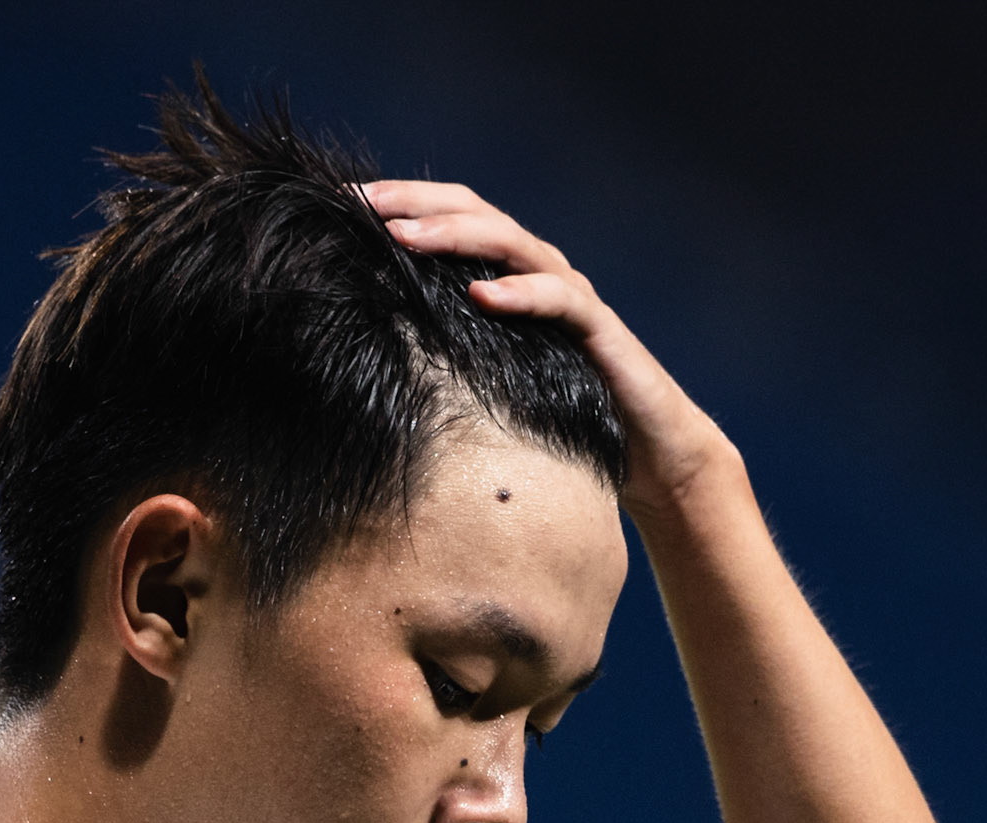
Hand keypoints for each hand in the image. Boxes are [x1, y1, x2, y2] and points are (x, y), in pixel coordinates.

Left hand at [362, 180, 734, 518]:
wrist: (646, 454)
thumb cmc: (557, 423)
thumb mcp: (483, 386)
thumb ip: (442, 360)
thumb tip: (365, 360)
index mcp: (505, 280)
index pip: (449, 221)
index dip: (399, 206)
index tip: (340, 207)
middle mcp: (536, 275)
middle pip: (475, 214)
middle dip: (415, 204)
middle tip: (361, 205)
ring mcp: (570, 297)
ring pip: (512, 243)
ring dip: (456, 236)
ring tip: (406, 237)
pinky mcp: (599, 331)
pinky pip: (561, 300)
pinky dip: (521, 293)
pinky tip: (482, 295)